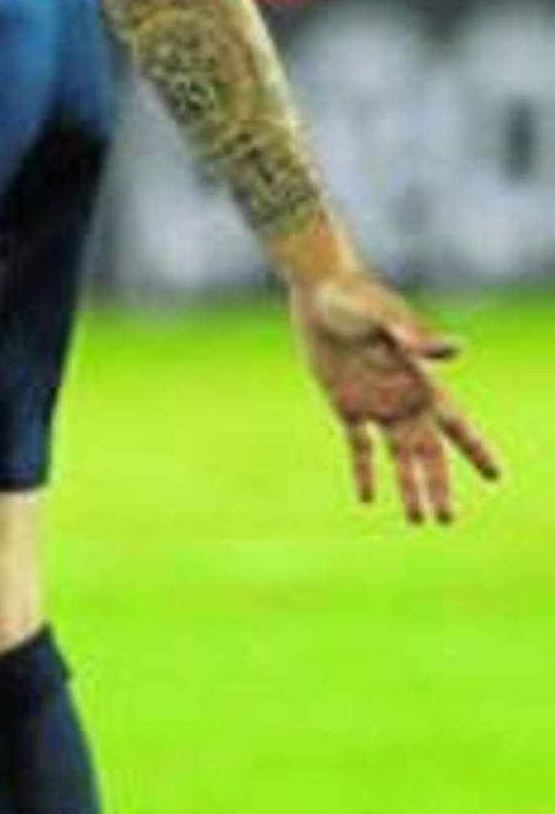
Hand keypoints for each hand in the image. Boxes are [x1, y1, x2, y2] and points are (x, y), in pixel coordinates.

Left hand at [289, 272, 500, 522]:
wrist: (319, 292)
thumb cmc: (357, 299)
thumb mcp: (386, 318)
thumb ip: (416, 339)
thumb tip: (456, 350)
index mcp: (420, 381)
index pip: (455, 425)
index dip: (475, 451)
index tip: (495, 477)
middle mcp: (402, 397)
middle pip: (428, 452)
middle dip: (439, 486)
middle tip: (445, 520)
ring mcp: (375, 403)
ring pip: (398, 457)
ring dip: (408, 487)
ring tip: (419, 521)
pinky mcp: (346, 403)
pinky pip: (358, 446)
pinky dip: (364, 471)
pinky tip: (368, 499)